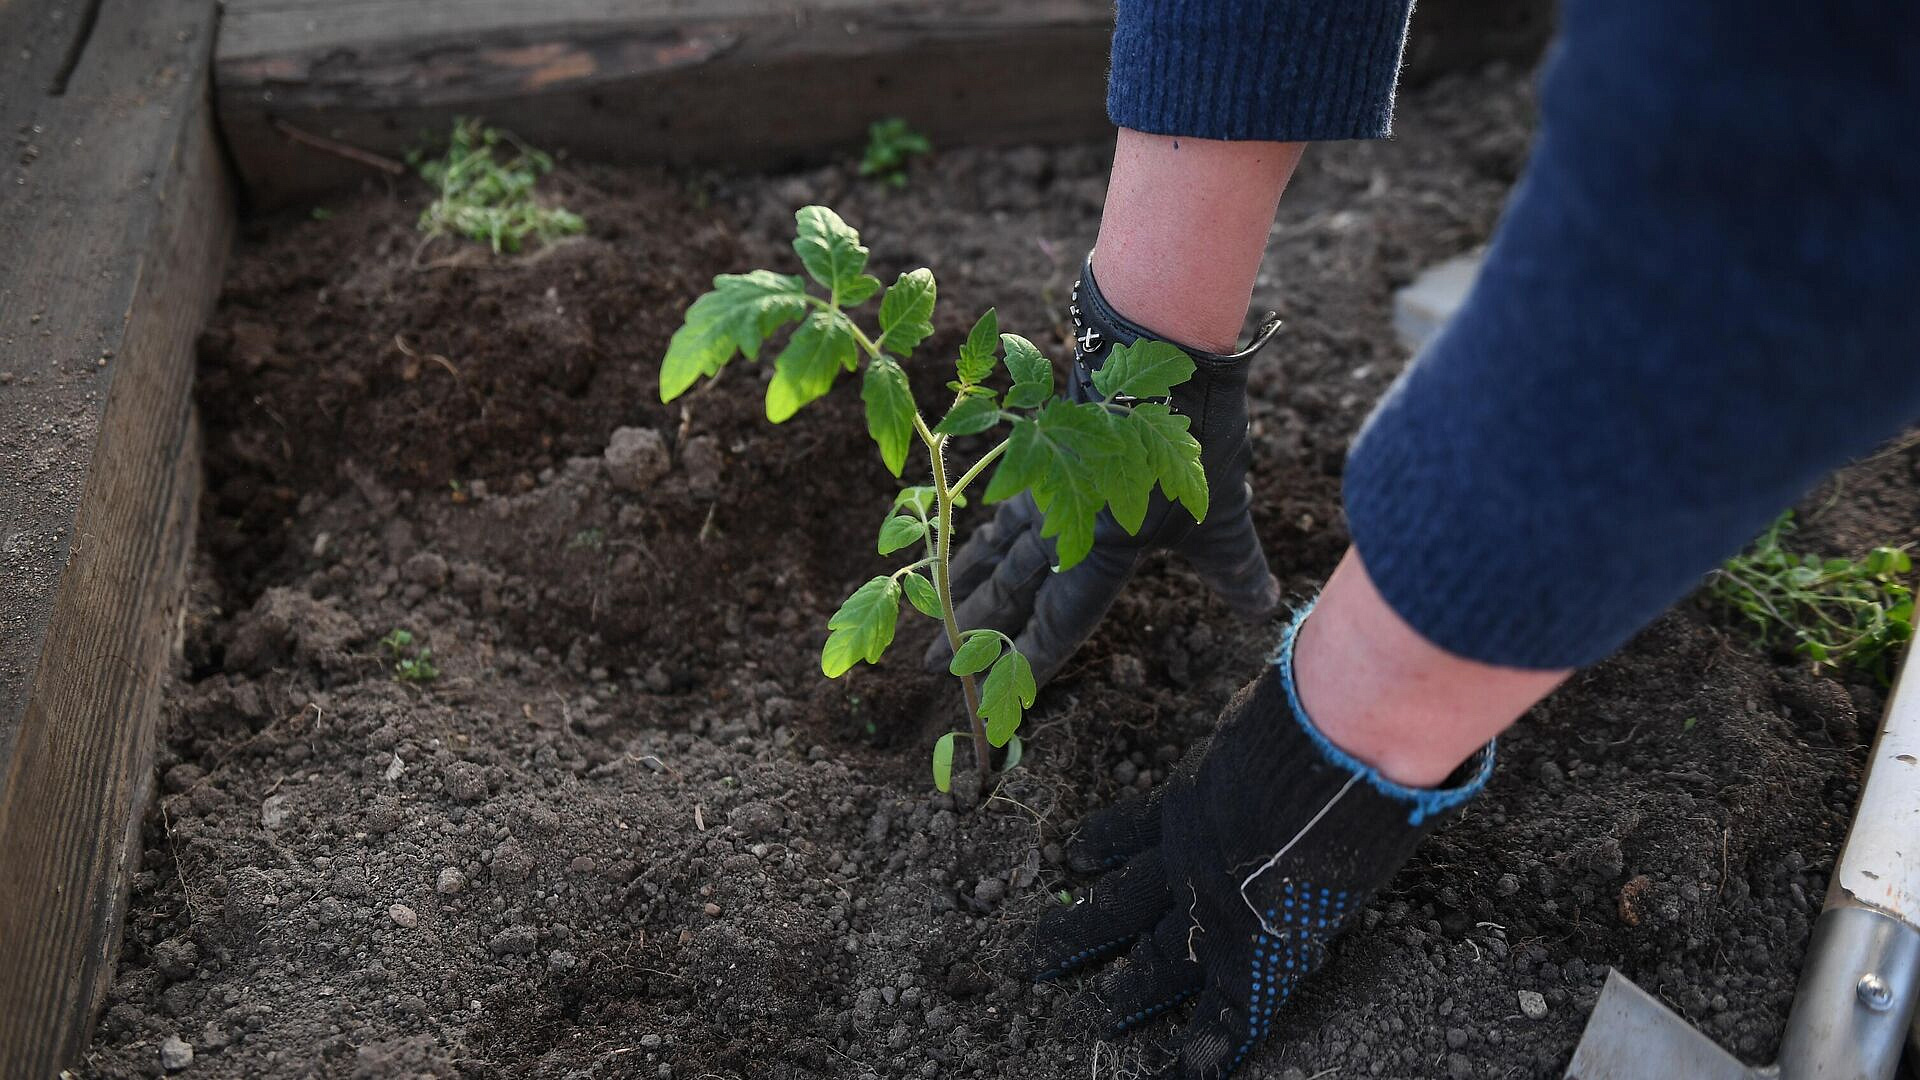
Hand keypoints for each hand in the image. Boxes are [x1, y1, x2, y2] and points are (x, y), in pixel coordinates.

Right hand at [927, 258, 1281, 687]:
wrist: (1155, 352)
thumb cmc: (1190, 437)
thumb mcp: (1219, 511)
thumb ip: (1235, 565)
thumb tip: (1264, 607)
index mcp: (1098, 549)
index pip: (1056, 621)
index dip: (1027, 662)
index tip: (994, 704)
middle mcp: (1059, 525)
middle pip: (1006, 590)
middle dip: (972, 630)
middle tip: (930, 664)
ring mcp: (1042, 487)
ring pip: (992, 549)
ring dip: (963, 584)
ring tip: (936, 611)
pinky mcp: (1039, 456)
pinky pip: (1000, 509)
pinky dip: (981, 534)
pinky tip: (966, 539)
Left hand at [1028, 615, 1493, 1077]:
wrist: (1333, 752)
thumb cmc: (1313, 715)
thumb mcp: (1276, 711)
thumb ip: (1269, 719)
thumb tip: (1304, 679)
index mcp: (1193, 799)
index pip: (1139, 831)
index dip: (1107, 845)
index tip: (1075, 856)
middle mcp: (1190, 856)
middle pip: (1125, 902)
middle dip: (1082, 930)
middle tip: (1036, 958)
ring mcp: (1215, 903)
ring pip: (1158, 959)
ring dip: (1127, 991)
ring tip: (1093, 1018)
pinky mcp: (1253, 947)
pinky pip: (1225, 1014)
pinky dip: (1205, 1052)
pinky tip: (1176, 1077)